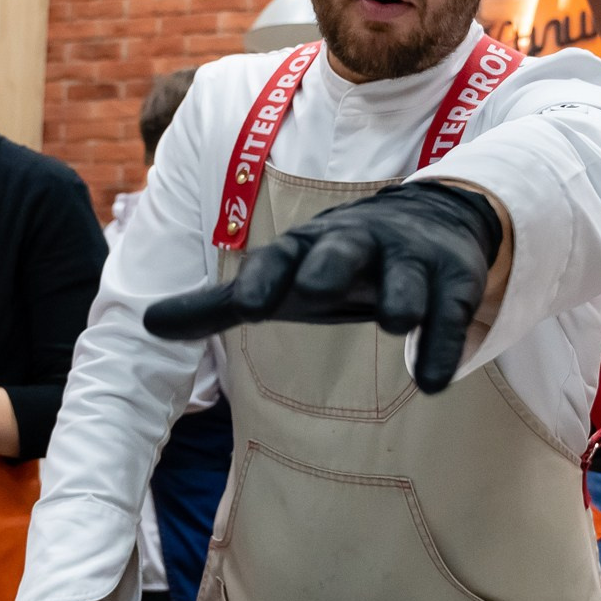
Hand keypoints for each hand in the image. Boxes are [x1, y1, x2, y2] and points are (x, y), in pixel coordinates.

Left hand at [143, 181, 500, 393]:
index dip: (263, 279)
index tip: (246, 305)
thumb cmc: (336, 265)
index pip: (280, 259)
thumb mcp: (281, 281)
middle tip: (315, 289)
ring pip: (405, 280)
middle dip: (329, 265)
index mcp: (308, 246)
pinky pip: (450, 314)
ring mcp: (410, 259)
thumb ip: (218, 307)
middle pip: (342, 251)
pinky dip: (443, 345)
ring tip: (394, 321)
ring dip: (400, 299)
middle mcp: (358, 245)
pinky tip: (431, 379)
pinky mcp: (454, 280)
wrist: (430, 221)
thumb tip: (146, 324)